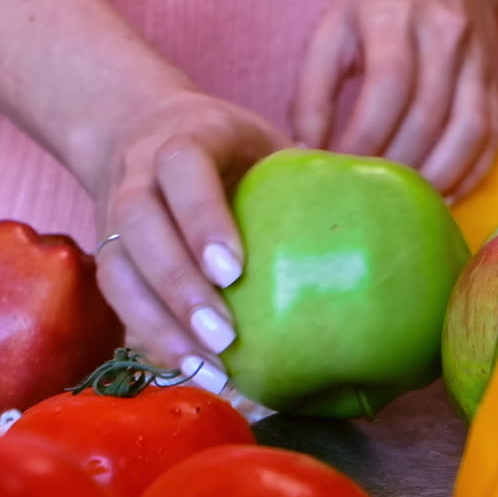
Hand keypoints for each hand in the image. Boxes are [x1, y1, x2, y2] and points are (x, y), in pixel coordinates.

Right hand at [90, 89, 287, 389]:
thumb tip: (391, 226)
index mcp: (185, 135)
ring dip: (157, 324)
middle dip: (177, 285)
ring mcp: (111, 214)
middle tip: (224, 338)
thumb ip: (306, 175)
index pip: (183, 168)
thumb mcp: (264, 141)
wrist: (135, 126)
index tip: (234, 270)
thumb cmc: (226, 147)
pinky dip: (149, 337)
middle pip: (139, 225)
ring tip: (205, 369)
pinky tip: (188, 369)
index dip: (203, 218)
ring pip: (117, 269)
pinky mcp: (106, 251)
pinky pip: (115, 298)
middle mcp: (137, 173)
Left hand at [290, 0, 497, 199]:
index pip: (387, 86)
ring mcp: (478, 62)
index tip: (338, 170)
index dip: (363, 137)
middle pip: (426, 116)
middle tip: (365, 198)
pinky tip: (441, 198)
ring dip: (435, 179)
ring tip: (403, 206)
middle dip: (393, 166)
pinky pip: (491, 138)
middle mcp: (444, 37)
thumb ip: (312, 90)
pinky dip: (469, 176)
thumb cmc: (381, 1)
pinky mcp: (497, 85)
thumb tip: (304, 155)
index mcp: (394, 16)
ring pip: (466, 132)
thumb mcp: (333, 28)